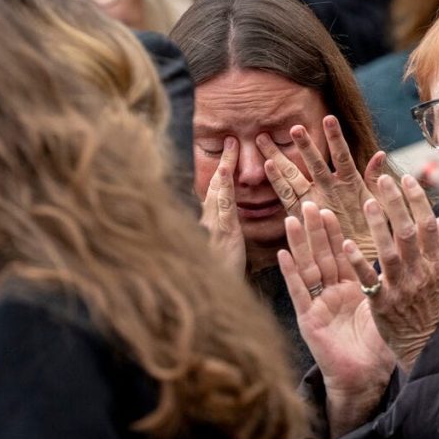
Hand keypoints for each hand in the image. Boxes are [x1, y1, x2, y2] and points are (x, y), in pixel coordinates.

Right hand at [200, 137, 245, 275]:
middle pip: (216, 186)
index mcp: (215, 225)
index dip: (224, 171)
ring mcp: (212, 227)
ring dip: (224, 168)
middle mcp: (209, 222)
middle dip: (223, 162)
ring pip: (218, 192)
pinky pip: (222, 208)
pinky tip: (226, 174)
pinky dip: (222, 189)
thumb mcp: (225, 254)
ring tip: (230, 146)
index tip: (230, 151)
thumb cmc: (220, 280)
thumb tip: (227, 222)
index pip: (219, 192)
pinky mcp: (220, 236)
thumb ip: (226, 235)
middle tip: (230, 139)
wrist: (208, 300)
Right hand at [258, 115, 383, 260]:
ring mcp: (314, 199)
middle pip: (313, 162)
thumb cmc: (374, 229)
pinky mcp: (302, 214)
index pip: (342, 155)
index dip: (335, 138)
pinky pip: (288, 196)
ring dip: (280, 157)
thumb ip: (376, 180)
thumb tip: (380, 154)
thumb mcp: (380, 203)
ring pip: (294, 174)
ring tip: (265, 139)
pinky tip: (269, 166)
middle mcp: (328, 187)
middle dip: (302, 145)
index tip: (329, 118)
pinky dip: (278, 182)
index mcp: (349, 182)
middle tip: (293, 127)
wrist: (363, 256)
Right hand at [277, 202, 394, 438]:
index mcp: (352, 286)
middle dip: (317, 229)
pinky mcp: (309, 319)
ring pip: (308, 267)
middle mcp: (332, 292)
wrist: (365, 377)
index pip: (343, 252)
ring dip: (300, 242)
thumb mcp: (392, 303)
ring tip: (294, 218)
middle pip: (324, 254)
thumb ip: (406, 272)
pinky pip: (300, 293)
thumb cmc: (379, 343)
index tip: (335, 205)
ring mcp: (318, 304)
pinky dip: (291, 273)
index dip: (338, 230)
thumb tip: (430, 245)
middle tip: (312, 202)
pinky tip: (283, 254)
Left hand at [345, 174, 438, 373]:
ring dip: (377, 225)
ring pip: (389, 251)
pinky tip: (346, 244)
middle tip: (384, 180)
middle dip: (396, 203)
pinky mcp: (383, 305)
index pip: (428, 225)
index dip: (416, 200)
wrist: (431, 348)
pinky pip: (370, 280)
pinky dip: (358, 261)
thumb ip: (435, 249)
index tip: (405, 179)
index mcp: (435, 265)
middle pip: (408, 231)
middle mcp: (420, 273)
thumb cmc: (433, 312)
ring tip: (366, 202)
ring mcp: (402, 289)